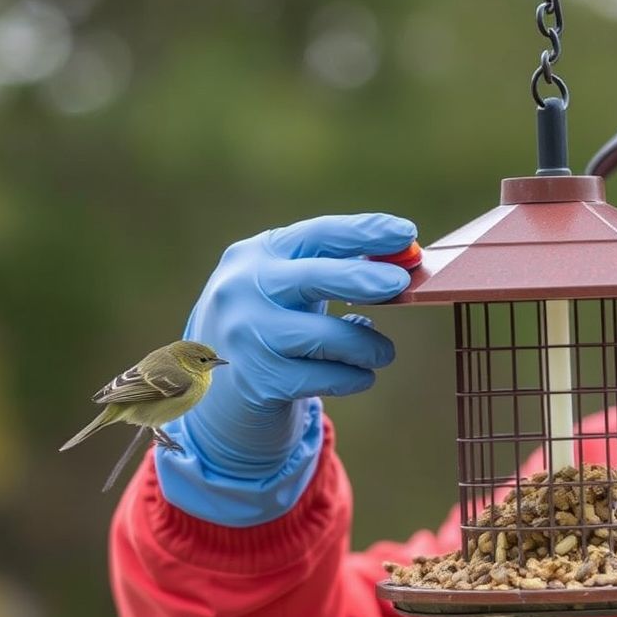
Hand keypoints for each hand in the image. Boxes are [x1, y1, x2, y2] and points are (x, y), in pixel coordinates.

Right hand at [155, 214, 415, 525]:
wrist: (211, 384)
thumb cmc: (272, 322)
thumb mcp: (291, 287)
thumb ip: (337, 271)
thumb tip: (404, 264)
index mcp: (258, 255)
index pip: (317, 234)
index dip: (364, 232)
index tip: (406, 232)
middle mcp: (243, 290)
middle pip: (314, 278)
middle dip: (362, 278)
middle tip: (399, 283)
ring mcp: (246, 337)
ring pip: (328, 338)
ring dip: (369, 346)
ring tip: (383, 352)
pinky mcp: (258, 381)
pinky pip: (326, 379)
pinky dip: (354, 377)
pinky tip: (359, 375)